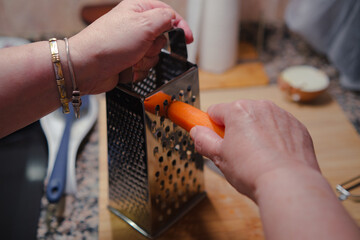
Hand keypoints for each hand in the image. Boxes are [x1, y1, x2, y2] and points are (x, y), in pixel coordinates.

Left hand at [70, 0, 192, 93]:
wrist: (88, 67)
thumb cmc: (109, 43)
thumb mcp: (145, 23)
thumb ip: (166, 19)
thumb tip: (174, 21)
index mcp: (138, 10)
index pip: (167, 14)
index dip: (180, 26)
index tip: (188, 38)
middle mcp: (134, 27)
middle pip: (162, 38)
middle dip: (155, 47)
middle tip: (142, 46)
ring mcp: (131, 46)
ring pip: (154, 56)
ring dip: (145, 60)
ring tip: (131, 58)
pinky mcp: (128, 62)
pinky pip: (145, 68)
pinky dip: (138, 70)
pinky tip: (127, 67)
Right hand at [190, 100, 319, 199]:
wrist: (288, 184)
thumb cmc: (253, 170)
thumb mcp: (219, 157)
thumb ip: (204, 140)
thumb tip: (197, 132)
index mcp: (239, 110)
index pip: (215, 111)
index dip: (212, 127)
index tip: (213, 138)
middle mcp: (262, 107)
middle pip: (240, 115)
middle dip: (236, 130)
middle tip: (236, 154)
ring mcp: (282, 116)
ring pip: (261, 121)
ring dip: (256, 133)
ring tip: (256, 158)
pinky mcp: (297, 127)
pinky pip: (280, 129)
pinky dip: (275, 139)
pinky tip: (273, 158)